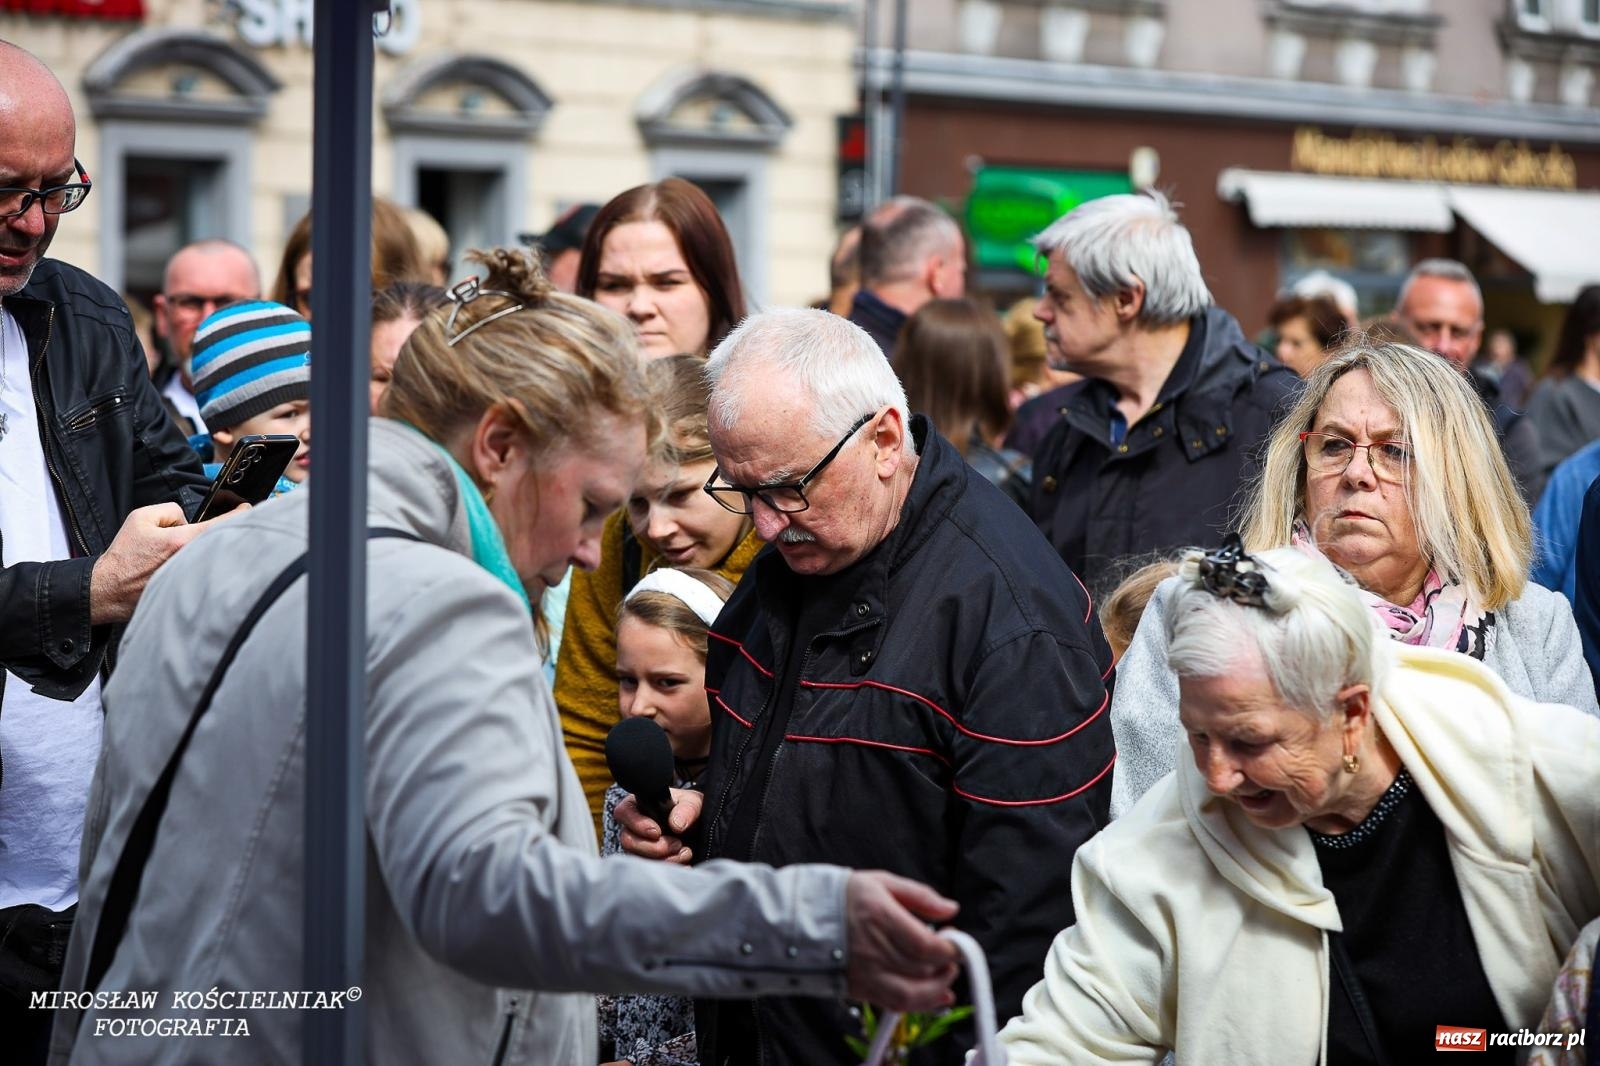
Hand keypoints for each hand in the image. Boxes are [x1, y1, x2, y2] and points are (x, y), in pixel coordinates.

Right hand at [89, 502, 242, 623]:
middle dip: (225, 530)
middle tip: (224, 525)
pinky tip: (191, 563)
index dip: (241, 512)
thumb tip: (188, 519)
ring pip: (214, 555)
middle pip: (223, 540)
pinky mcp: (190, 588)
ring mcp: (193, 576)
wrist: (110, 589)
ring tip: (192, 548)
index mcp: (181, 541)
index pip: (223, 523)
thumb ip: (171, 510)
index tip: (246, 507)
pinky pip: (206, 570)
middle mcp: (191, 560)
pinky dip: (204, 563)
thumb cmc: (124, 556)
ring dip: (210, 548)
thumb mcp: (141, 517)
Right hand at [616, 787, 701, 863]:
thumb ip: (686, 809)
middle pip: (628, 841)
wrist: (699, 830)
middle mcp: (633, 828)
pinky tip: (684, 865)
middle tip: (677, 844)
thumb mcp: (693, 803)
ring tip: (685, 853)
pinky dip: (668, 869)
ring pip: (638, 859)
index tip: (657, 832)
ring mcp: (638, 847)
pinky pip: (649, 871)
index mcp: (638, 806)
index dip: (637, 824)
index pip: (624, 812)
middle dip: (654, 847)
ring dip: (664, 860)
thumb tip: (676, 825)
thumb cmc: (689, 811)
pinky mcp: (647, 862)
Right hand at [843, 871, 960, 1012]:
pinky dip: (919, 1004)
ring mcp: (865, 973)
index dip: (949, 949)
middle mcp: (872, 949)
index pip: (925, 945)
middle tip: (951, 957)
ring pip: (910, 994)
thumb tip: (950, 909)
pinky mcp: (859, 989)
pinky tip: (933, 996)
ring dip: (936, 990)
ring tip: (945, 977)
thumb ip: (919, 896)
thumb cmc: (843, 897)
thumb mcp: (881, 882)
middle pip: (922, 969)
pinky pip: (894, 1005)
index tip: (956, 943)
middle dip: (945, 966)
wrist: (801, 918)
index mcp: (880, 917)